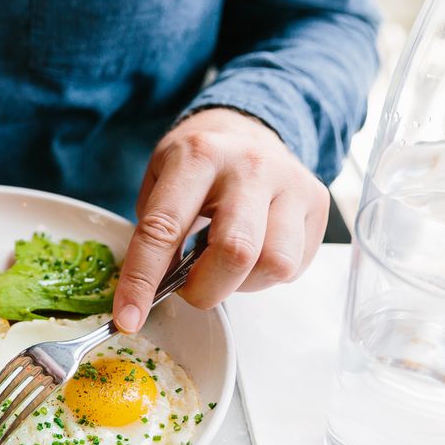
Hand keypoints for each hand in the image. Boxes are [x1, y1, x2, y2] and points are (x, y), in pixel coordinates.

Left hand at [112, 108, 329, 331]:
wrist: (247, 126)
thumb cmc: (197, 162)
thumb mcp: (160, 179)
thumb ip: (156, 231)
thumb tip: (155, 289)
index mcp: (198, 155)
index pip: (165, 228)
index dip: (143, 280)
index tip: (128, 318)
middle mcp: (250, 166)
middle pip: (234, 252)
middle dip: (204, 290)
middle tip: (188, 286)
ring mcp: (290, 183)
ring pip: (274, 265)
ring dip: (240, 284)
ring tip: (224, 264)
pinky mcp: (316, 203)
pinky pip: (294, 265)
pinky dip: (265, 276)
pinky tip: (251, 253)